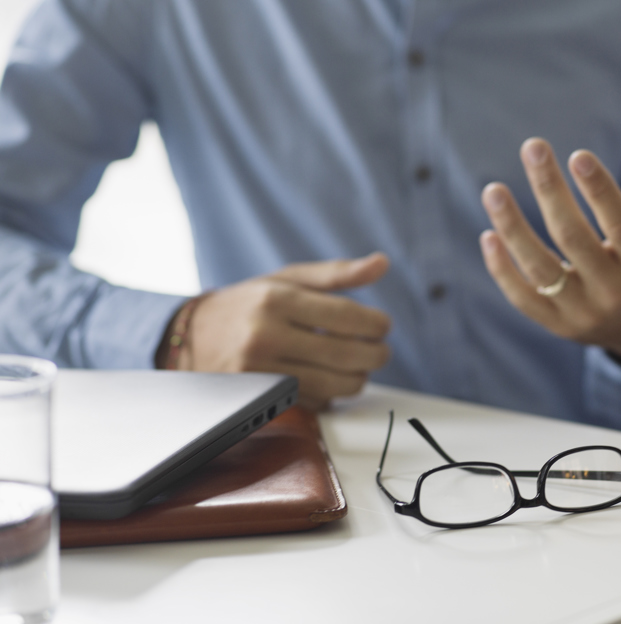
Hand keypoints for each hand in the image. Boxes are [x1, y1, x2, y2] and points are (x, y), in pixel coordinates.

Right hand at [162, 253, 392, 411]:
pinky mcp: (257, 398)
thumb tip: (382, 263)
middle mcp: (266, 334)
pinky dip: (330, 394)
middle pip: (346, 354)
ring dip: (358, 378)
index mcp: (277, 299)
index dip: (376, 324)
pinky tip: (327, 379)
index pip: (346, 316)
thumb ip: (336, 274)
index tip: (383, 326)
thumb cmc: (249, 304)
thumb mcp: (287, 280)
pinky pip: (314, 402)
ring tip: (357, 366)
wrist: (190, 337)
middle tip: (380, 350)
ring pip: (336, 385)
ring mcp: (259, 370)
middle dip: (376, 354)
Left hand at [479, 138, 620, 359]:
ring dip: (512, 229)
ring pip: (540, 269)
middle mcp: (614, 291)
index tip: (577, 154)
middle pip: (574, 239)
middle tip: (533, 146)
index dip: (600, 192)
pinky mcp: (557, 325)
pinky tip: (488, 233)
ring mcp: (582, 312)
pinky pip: (523, 298)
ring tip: (493, 189)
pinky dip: (502, 270)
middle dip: (550, 191)